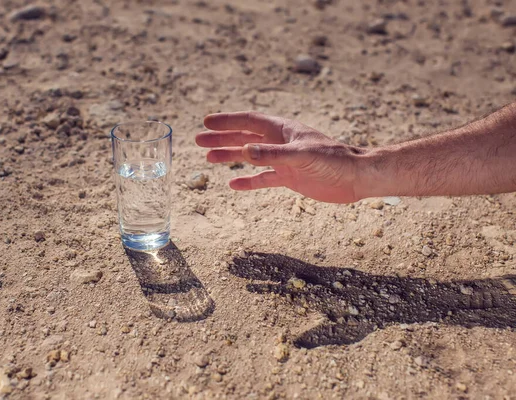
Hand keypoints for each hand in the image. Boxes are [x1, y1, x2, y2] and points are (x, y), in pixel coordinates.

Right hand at [196, 111, 367, 202]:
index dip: (227, 121)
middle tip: (199, 141)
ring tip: (209, 159)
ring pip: (251, 157)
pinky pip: (263, 179)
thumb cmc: (334, 160)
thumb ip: (273, 154)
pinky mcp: (290, 178)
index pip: (249, 121)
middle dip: (221, 138)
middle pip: (244, 137)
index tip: (206, 122)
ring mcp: (284, 161)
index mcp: (282, 130)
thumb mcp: (302, 155)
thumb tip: (245, 150)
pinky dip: (248, 181)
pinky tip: (233, 184)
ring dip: (230, 156)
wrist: (355, 178)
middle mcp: (280, 143)